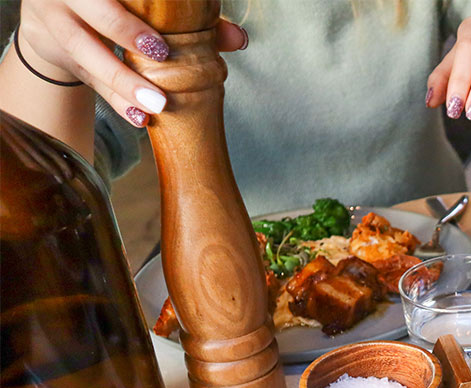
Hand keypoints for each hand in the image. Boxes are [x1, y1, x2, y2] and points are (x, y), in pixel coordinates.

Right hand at [17, 0, 246, 125]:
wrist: (56, 15)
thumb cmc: (114, 6)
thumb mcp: (142, 8)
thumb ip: (191, 22)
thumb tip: (239, 39)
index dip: (129, 20)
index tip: (160, 42)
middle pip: (90, 16)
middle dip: (125, 36)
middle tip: (160, 58)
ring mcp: (55, 23)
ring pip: (85, 54)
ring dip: (122, 84)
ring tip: (156, 105)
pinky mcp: (57, 54)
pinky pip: (87, 80)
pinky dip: (115, 100)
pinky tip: (139, 117)